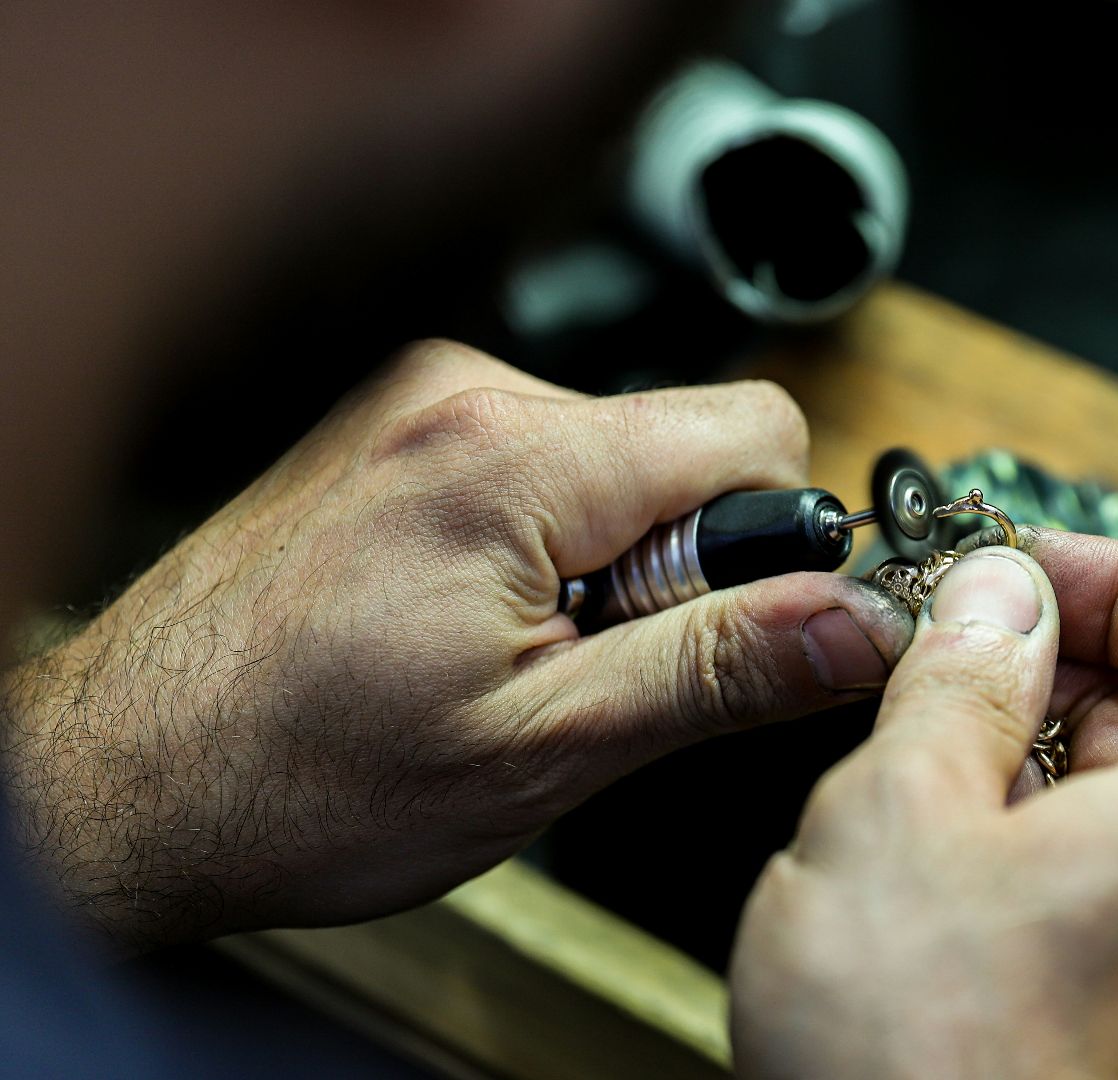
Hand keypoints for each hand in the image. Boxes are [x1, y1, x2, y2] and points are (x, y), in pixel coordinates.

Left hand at [0, 340, 914, 953]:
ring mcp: (421, 407)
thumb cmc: (297, 780)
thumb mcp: (544, 749)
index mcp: (513, 458)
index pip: (758, 430)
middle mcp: (464, 398)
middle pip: (690, 443)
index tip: (716, 635)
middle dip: (680, 564)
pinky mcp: (399, 433)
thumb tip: (857, 622)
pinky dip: (549, 548)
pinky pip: (547, 468)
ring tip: (514, 658)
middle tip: (588, 670)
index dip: (770, 544)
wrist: (123, 784)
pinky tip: (473, 627)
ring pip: (622, 461)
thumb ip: (718, 669)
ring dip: (611, 563)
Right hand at [729, 530, 1117, 1079]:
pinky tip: (935, 864)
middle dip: (1068, 657)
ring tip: (920, 761)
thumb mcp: (902, 812)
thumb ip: (962, 676)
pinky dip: (1039, 837)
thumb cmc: (925, 1068)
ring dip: (1041, 749)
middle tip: (949, 652)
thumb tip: (996, 594)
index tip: (1023, 572)